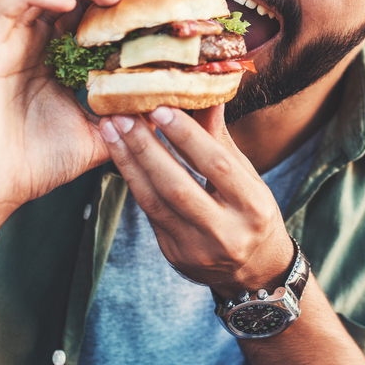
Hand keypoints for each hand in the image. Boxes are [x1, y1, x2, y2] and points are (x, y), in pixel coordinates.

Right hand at [0, 0, 152, 244]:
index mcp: (56, 56)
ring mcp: (8, 42)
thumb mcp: (99, 136)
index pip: (89, 9)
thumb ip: (130, 119)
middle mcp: (32, 41)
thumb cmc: (38, 165)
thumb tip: (173, 109)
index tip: (155, 2)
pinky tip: (66, 2)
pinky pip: (7, 4)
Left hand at [98, 104, 292, 294]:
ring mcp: (197, 249)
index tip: (161, 107)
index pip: (217, 166)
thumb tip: (207, 93)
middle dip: (146, 148)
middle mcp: (227, 232)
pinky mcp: (175, 255)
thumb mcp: (248, 177)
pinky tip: (121, 156)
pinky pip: (149, 213)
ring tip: (111, 130)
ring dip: (129, 163)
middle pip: (178, 187)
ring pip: (155, 202)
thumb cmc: (251, 213)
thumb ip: (221, 141)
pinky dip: (134, 181)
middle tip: (122, 116)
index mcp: (253, 206)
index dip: (187, 136)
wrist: (253, 271)